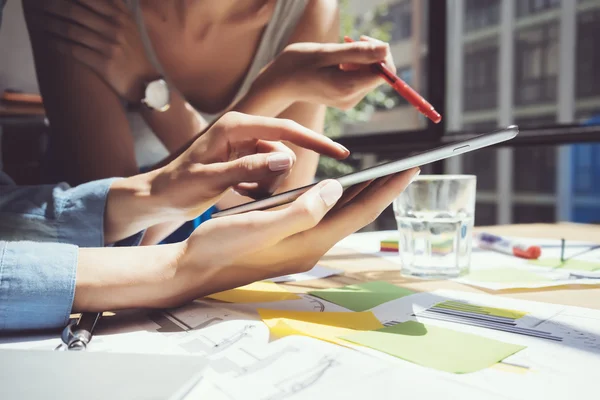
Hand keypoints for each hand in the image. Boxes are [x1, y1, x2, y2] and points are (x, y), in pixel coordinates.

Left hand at [24, 0, 158, 101]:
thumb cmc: (133, 52)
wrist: (145, 82)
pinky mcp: (104, 64)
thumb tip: (89, 0)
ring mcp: (110, 46)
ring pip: (71, 30)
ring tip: (39, 21)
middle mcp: (116, 28)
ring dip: (51, 24)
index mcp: (121, 15)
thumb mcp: (130, 24)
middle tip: (39, 5)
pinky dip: (58, 45)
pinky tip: (49, 41)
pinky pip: (74, 50)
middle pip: (75, 11)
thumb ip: (114, 7)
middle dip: (53, 6)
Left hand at [145, 112, 348, 218]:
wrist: (156, 195)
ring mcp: (241, 145)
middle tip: (251, 193)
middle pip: (283, 150)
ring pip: (276, 164)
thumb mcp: (212, 180)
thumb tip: (286, 160)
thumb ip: (249, 169)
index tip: (341, 153)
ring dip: (267, 185)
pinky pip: (265, 172)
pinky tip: (237, 193)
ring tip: (240, 195)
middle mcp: (241, 131)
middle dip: (276, 176)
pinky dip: (258, 187)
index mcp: (235, 127)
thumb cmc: (177, 187)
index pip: (285, 129)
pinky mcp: (240, 158)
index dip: (315, 141)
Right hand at [163, 168, 418, 306]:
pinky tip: (334, 191)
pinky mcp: (288, 243)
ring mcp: (300, 247)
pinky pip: (323, 218)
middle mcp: (311, 247)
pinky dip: (337, 202)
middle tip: (404, 168)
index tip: (411, 167)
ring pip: (341, 217)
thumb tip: (336, 189)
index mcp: (309, 241)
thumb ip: (302, 209)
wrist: (192, 269)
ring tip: (380, 176)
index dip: (387, 189)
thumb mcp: (261, 225)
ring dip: (362, 196)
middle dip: (382, 191)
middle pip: (356, 215)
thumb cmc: (220, 245)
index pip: (359, 211)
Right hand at [250, 38, 395, 111]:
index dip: (381, 53)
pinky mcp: (345, 97)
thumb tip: (386, 49)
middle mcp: (351, 98)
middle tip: (351, 39)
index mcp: (348, 88)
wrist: (279, 83)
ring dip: (361, 58)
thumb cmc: (297, 64)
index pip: (384, 73)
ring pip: (370, 75)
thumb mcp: (326, 53)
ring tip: (340, 49)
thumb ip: (357, 52)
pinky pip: (360, 79)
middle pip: (379, 74)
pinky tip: (338, 60)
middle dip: (370, 54)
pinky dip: (354, 65)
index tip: (362, 40)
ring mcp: (348, 100)